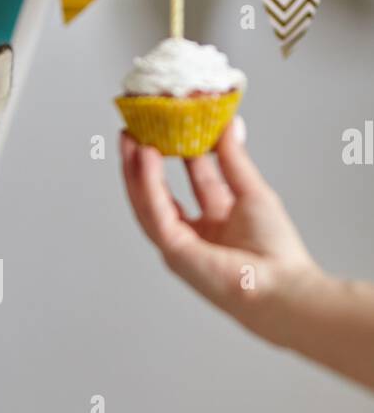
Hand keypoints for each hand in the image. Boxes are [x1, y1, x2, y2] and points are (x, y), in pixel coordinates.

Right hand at [120, 119, 320, 341]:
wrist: (281, 288)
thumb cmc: (275, 253)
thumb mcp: (252, 192)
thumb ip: (234, 160)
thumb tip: (229, 124)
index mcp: (215, 224)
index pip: (190, 182)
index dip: (179, 154)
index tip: (172, 125)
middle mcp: (193, 235)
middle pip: (159, 193)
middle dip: (144, 162)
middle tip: (135, 129)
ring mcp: (179, 246)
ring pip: (147, 203)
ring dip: (135, 170)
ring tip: (129, 138)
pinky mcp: (173, 251)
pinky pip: (155, 211)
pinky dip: (148, 183)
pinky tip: (146, 156)